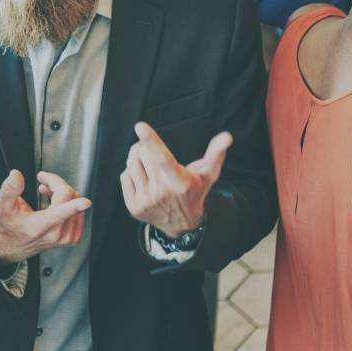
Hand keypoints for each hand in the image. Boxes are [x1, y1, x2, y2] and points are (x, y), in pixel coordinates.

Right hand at [0, 170, 89, 262]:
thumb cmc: (9, 225)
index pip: (60, 213)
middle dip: (56, 183)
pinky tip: (56, 202)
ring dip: (62, 191)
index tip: (85, 202)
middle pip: (68, 197)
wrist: (13, 245)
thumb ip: (9, 189)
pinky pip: (79, 211)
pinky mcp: (73, 237)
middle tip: (42, 182)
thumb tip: (16, 175)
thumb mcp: (1, 205)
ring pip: (76, 201)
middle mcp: (55, 234)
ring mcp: (66, 237)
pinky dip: (70, 202)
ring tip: (47, 192)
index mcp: (39, 227)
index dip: (74, 206)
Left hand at [121, 123, 230, 237]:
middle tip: (153, 151)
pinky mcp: (134, 207)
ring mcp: (146, 201)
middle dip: (145, 147)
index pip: (163, 158)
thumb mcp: (208, 174)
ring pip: (131, 163)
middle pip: (142, 154)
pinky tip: (144, 179)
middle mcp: (161, 192)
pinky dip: (132, 173)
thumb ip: (216, 153)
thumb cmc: (195, 191)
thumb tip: (227, 136)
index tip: (140, 126)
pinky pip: (124, 177)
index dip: (151, 141)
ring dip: (137, 158)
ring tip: (149, 164)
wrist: (182, 224)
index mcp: (179, 181)